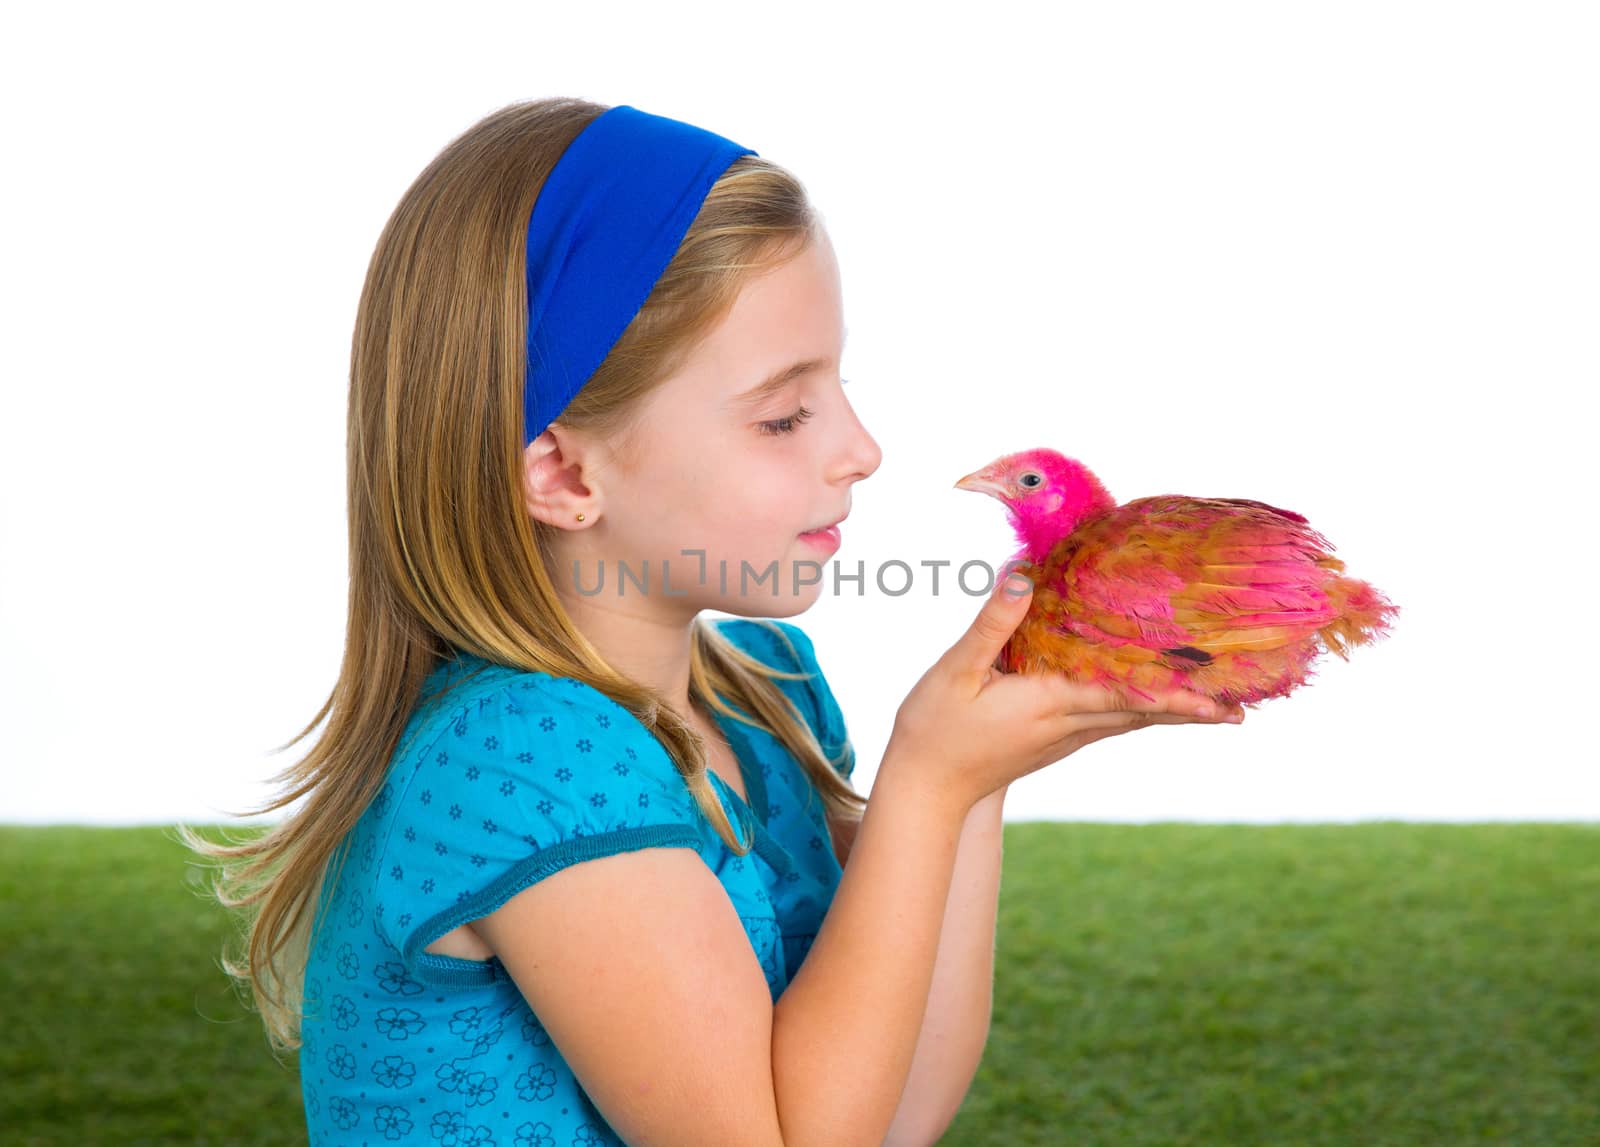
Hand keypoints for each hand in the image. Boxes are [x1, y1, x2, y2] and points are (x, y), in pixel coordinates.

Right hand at [885, 571, 1240, 811]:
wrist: (925, 789)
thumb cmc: (934, 729)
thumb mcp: (956, 671)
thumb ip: (993, 624)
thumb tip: (1024, 576)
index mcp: (1050, 702)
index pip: (1125, 696)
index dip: (1174, 695)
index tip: (1220, 700)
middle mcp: (1069, 724)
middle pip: (1142, 714)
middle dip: (1192, 709)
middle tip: (1242, 709)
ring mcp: (1065, 737)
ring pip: (1131, 721)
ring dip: (1174, 713)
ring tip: (1219, 708)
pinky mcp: (1056, 741)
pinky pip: (1111, 722)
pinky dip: (1143, 712)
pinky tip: (1154, 704)